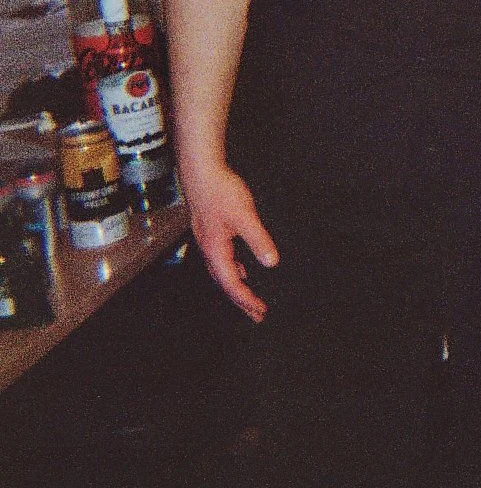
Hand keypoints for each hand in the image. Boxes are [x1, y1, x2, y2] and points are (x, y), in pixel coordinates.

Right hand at [180, 161, 277, 322]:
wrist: (202, 171)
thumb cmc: (221, 191)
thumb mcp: (245, 216)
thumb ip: (258, 239)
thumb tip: (271, 262)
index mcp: (216, 251)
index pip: (231, 284)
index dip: (246, 299)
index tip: (260, 311)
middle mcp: (209, 251)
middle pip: (225, 284)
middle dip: (241, 301)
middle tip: (257, 316)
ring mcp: (208, 242)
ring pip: (223, 273)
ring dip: (237, 288)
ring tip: (250, 300)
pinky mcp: (212, 233)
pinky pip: (223, 261)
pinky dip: (234, 271)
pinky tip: (243, 270)